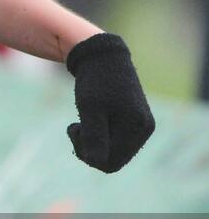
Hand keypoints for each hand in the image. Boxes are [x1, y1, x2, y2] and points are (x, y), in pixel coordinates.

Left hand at [66, 33, 154, 172]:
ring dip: (95, 142)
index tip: (74, 129)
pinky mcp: (135, 120)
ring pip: (115, 151)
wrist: (102, 55)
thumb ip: (93, 136)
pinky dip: (101, 135)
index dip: (87, 155)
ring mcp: (142, 124)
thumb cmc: (94, 80)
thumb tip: (97, 162)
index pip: (110, 163)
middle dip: (90, 149)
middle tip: (74, 127)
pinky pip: (117, 140)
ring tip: (82, 121)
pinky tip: (91, 119)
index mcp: (137, 127)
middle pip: (114, 159)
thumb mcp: (89, 107)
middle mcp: (145, 128)